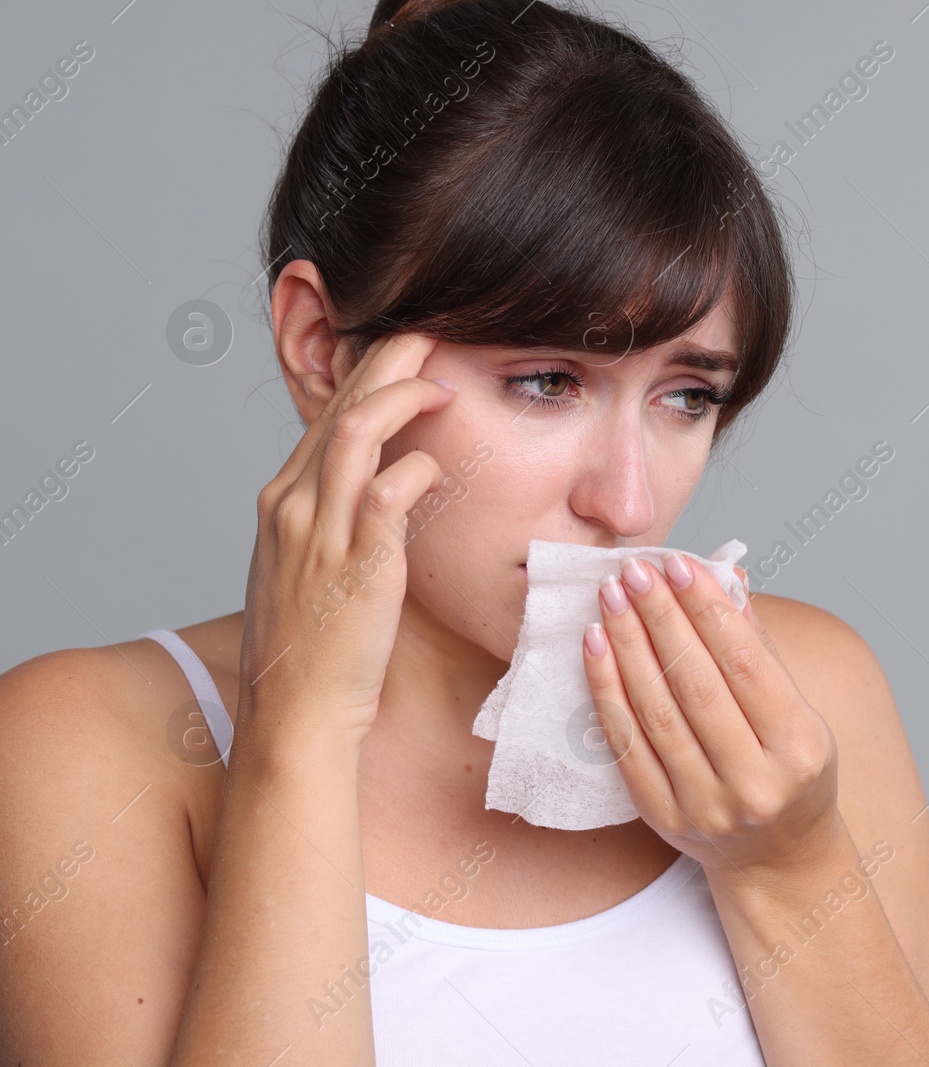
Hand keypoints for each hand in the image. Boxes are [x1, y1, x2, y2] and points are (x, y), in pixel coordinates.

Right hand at [240, 333, 456, 745]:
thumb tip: (381, 489)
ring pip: (355, 432)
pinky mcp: (356, 565)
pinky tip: (440, 462)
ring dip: (403, 396)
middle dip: (387, 361)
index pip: (326, 415)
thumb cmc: (314, 648)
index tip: (409, 354)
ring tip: (444, 380)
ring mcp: (319, 533)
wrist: (295, 712)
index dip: (369, 377)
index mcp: (283, 502)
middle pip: (340, 406)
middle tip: (433, 332)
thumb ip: (337, 522)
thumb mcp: (310, 568)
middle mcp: (293, 505)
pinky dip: (417, 468)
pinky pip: (387, 494)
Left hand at [581, 555, 841, 881]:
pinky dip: (607, 689)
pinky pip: (626, 742)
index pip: (744, 662)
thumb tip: (724, 578)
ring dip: (628, 645)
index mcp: (799, 748)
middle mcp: (754, 782)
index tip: (678, 564)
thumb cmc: (791, 772)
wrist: (777, 859)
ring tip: (612, 597)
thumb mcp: (798, 713)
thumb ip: (759, 649)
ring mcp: (704, 804)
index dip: (706, 608)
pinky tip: (597, 647)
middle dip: (660, 617)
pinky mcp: (661, 816)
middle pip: (695, 684)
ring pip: (656, 710)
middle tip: (634, 570)